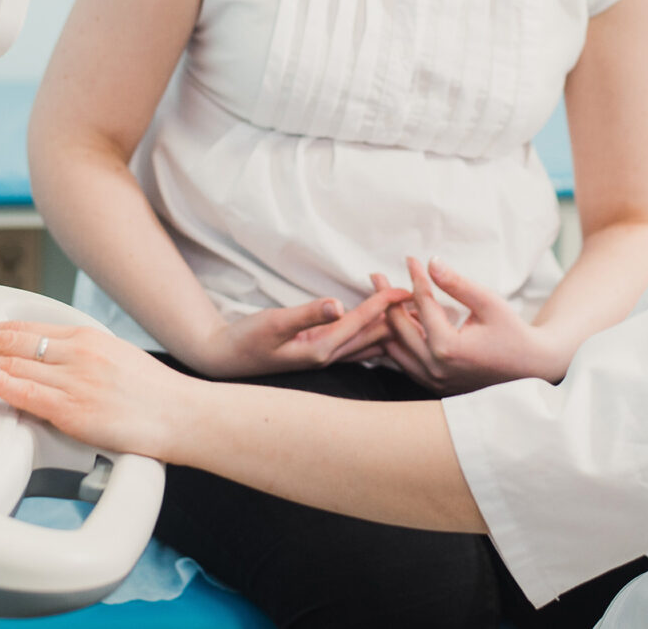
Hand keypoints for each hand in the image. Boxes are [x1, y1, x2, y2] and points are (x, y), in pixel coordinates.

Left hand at [0, 321, 190, 458]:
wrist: (186, 415)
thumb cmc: (156, 396)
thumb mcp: (115, 360)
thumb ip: (77, 361)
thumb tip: (43, 366)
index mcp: (86, 337)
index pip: (22, 327)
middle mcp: (77, 352)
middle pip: (7, 338)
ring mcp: (75, 379)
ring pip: (9, 361)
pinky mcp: (75, 409)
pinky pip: (26, 391)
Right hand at [185, 286, 411, 378]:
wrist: (225, 358)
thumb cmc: (246, 340)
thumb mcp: (272, 323)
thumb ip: (305, 314)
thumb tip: (338, 304)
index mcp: (321, 349)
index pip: (362, 322)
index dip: (384, 304)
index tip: (407, 288)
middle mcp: (328, 357)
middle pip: (372, 335)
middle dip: (395, 317)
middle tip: (423, 299)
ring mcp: (323, 356)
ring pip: (367, 341)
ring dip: (388, 325)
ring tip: (410, 313)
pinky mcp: (317, 352)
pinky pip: (354, 341)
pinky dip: (371, 329)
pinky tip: (382, 327)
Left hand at [377, 258, 571, 394]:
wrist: (530, 368)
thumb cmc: (513, 332)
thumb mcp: (489, 303)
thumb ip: (458, 284)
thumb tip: (431, 262)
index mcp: (447, 347)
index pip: (423, 305)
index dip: (416, 278)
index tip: (410, 258)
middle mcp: (434, 367)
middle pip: (398, 327)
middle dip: (387, 298)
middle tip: (376, 276)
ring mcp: (432, 380)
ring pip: (395, 348)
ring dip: (387, 321)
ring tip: (379, 297)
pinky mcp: (434, 385)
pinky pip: (405, 361)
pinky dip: (398, 340)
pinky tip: (396, 321)